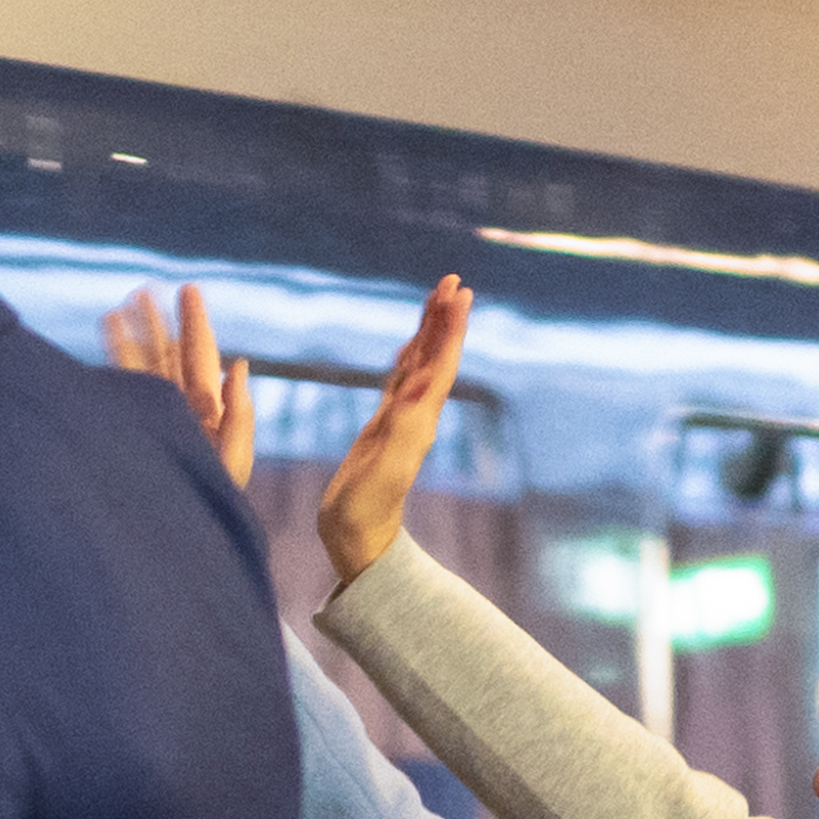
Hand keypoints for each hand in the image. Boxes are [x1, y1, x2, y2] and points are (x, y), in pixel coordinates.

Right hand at [104, 279, 255, 488]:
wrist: (175, 533)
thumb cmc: (211, 505)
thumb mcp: (233, 460)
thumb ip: (239, 413)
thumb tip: (238, 363)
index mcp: (207, 410)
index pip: (200, 356)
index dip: (195, 323)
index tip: (187, 289)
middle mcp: (177, 408)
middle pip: (166, 356)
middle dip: (156, 323)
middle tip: (143, 290)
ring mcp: (151, 418)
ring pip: (138, 369)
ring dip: (129, 339)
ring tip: (116, 309)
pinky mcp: (129, 428)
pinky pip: (119, 389)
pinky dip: (110, 365)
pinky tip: (99, 347)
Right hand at [311, 280, 465, 591]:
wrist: (358, 538)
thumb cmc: (368, 508)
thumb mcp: (386, 466)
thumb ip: (404, 426)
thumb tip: (424, 385)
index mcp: (420, 419)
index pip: (440, 364)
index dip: (450, 328)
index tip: (460, 293)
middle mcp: (417, 414)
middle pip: (435, 356)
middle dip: (443, 319)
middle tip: (452, 281)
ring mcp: (401, 419)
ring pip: (419, 364)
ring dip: (428, 331)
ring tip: (437, 298)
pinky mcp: (383, 427)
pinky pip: (399, 382)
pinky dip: (406, 358)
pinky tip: (408, 347)